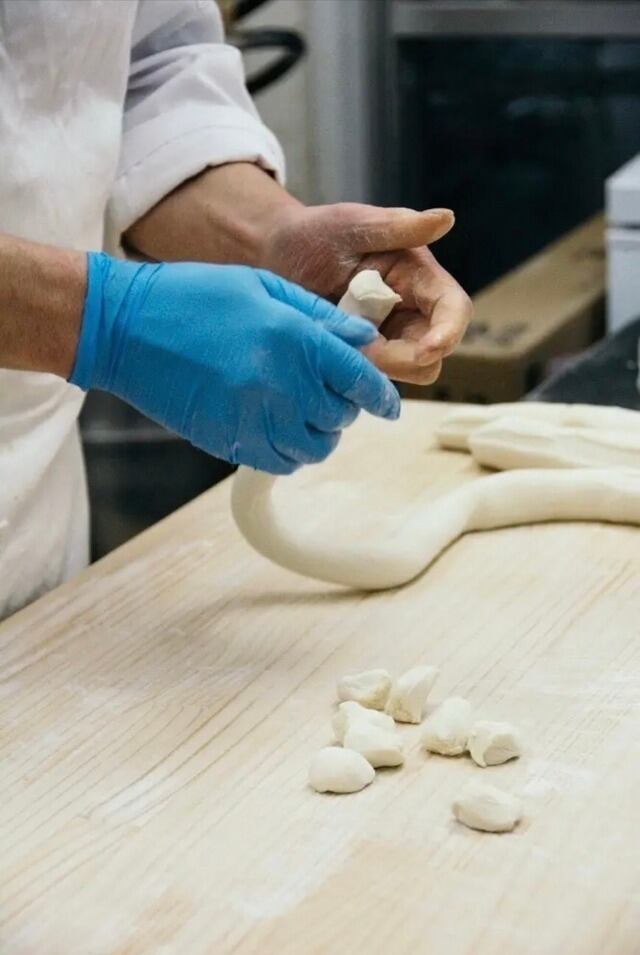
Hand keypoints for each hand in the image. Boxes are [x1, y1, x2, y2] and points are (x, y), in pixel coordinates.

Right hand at [70, 255, 399, 473]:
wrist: (125, 327)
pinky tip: (280, 430)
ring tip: (304, 414)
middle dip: (343, 406)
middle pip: (340, 416)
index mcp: (295, 338)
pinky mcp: (228, 439)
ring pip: (314, 446)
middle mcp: (281, 382)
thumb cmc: (193, 296)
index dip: (382, 397)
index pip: (360, 379)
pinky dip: (289, 452)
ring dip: (318, 434)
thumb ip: (319, 316)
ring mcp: (254, 416)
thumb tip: (363, 340)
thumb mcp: (263, 287)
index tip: (390, 406)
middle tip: (330, 393)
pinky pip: (279, 461)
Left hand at [261, 203, 472, 384]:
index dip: (448, 332)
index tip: (429, 349)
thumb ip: (399, 226)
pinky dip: (359, 372)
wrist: (272, 258)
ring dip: (381, 367)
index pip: (453, 309)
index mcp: (418, 277)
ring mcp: (388, 338)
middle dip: (407, 359)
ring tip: (342, 341)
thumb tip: (447, 218)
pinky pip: (374, 378)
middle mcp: (411, 311)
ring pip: (407, 371)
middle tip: (363, 349)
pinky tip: (333, 350)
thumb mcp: (353, 224)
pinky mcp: (365, 357)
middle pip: (433, 352)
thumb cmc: (313, 234)